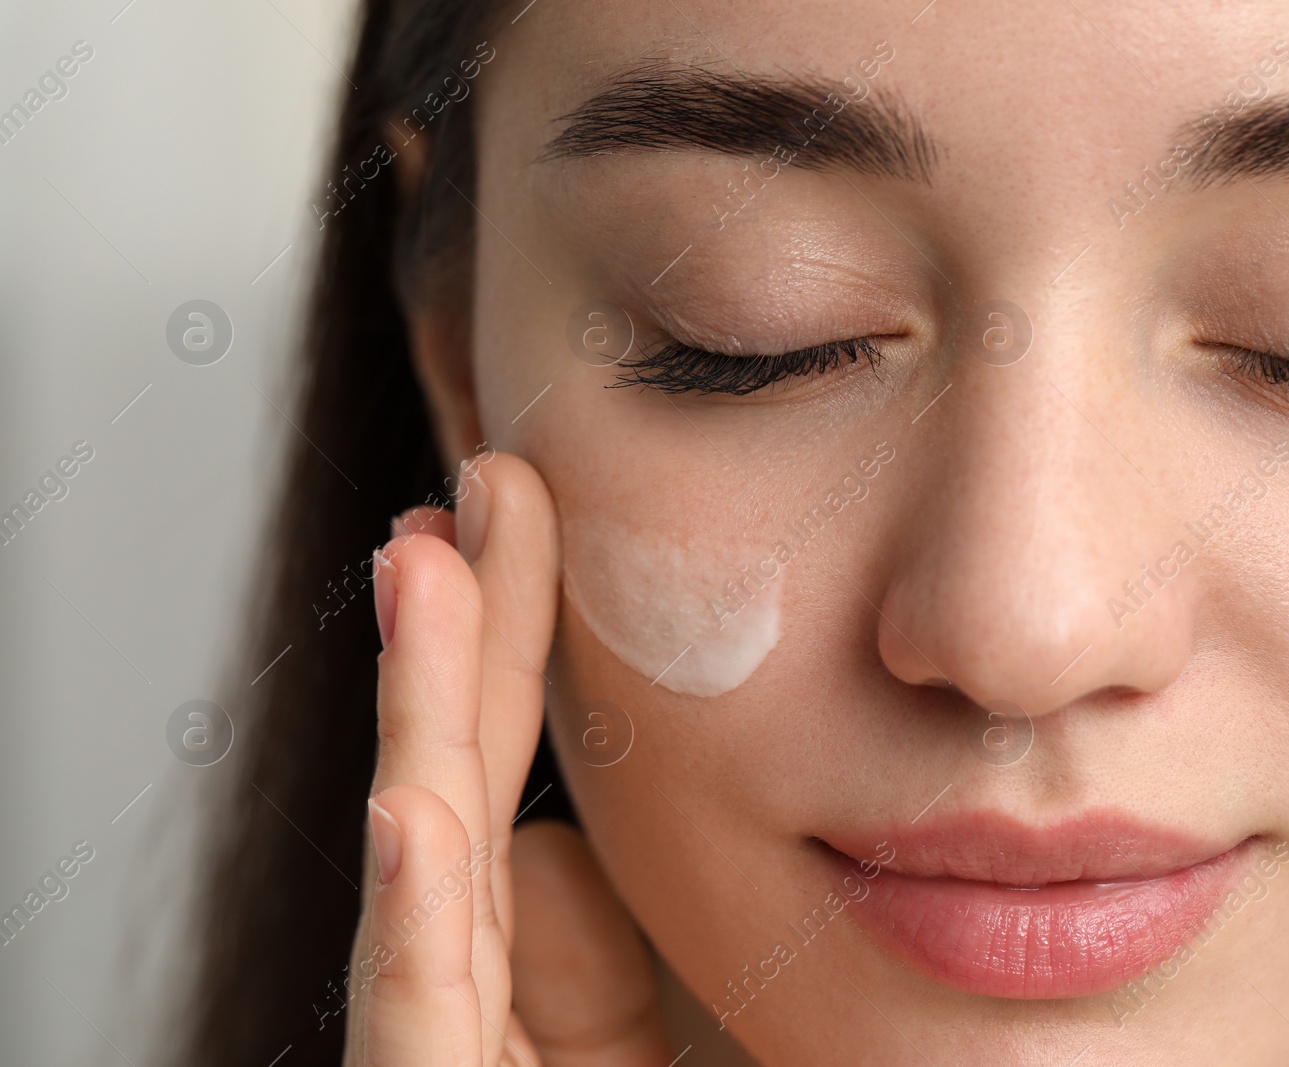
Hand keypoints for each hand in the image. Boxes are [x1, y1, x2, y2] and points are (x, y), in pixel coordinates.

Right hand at [341, 451, 667, 1065]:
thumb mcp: (603, 1059)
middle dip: (460, 625)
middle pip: (455, 779)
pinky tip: (408, 803)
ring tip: (421, 568)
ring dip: (417, 709)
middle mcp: (446, 987)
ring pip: (417, 864)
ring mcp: (427, 1048)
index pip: (495, 776)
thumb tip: (544, 843)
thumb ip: (583, 971)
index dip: (501, 645)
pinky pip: (411, 1019)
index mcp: (490, 966)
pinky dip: (409, 914)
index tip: (510, 518)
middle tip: (488, 480)